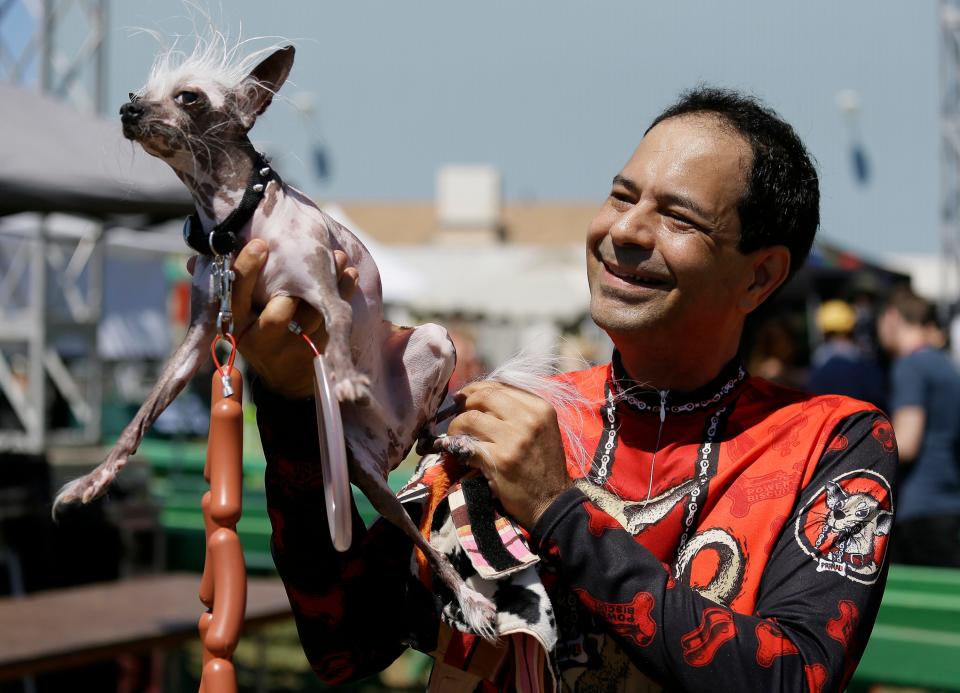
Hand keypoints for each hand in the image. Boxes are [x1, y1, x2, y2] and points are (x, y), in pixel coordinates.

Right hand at [190, 239, 358, 398]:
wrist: (285, 379)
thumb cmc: (258, 331)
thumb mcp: (239, 313)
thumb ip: (225, 284)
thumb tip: (194, 260)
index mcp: (236, 325)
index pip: (237, 295)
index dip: (248, 269)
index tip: (259, 243)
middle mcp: (261, 340)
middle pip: (278, 312)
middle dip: (294, 286)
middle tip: (307, 256)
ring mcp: (291, 350)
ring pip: (312, 315)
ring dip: (329, 285)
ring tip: (337, 258)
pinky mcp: (316, 353)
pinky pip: (333, 322)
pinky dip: (343, 296)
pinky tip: (349, 275)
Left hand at [446, 382, 571, 528]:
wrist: (552, 501)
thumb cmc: (544, 465)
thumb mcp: (541, 429)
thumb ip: (516, 410)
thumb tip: (479, 396)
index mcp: (540, 407)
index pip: (499, 386)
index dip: (475, 389)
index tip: (464, 398)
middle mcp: (529, 419)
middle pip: (483, 396)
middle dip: (464, 404)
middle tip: (456, 415)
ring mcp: (514, 439)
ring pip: (470, 418)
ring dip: (456, 427)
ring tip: (456, 436)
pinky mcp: (499, 460)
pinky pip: (466, 444)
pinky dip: (455, 446)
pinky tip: (456, 451)